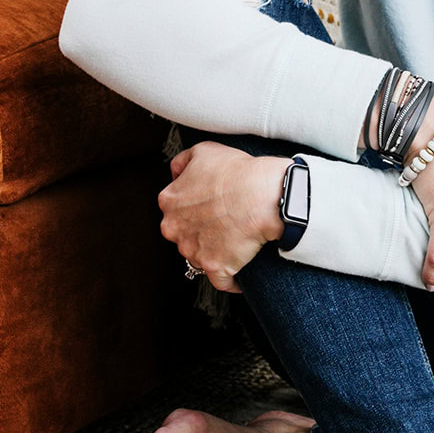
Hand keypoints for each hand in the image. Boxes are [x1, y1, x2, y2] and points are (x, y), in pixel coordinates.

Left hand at [159, 142, 287, 293]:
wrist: (263, 195)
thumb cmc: (237, 171)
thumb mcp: (204, 151)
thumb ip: (181, 162)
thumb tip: (175, 174)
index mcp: (169, 201)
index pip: (175, 208)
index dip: (194, 206)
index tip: (209, 207)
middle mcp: (175, 228)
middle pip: (184, 234)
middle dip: (199, 232)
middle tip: (222, 223)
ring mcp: (193, 251)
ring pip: (199, 256)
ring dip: (213, 252)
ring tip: (235, 243)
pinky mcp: (215, 268)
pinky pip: (221, 281)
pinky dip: (230, 280)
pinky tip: (239, 274)